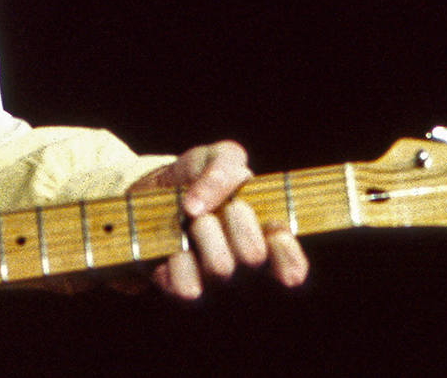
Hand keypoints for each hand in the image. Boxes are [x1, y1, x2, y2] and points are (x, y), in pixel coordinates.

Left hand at [128, 141, 308, 298]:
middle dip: (234, 217)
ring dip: (203, 229)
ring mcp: (215, 286)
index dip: (286, 250)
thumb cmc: (199, 176)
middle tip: (224, 206)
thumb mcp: (219, 156)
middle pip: (253, 255)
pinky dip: (177, 254)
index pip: (293, 270)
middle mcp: (246, 272)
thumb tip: (197, 205)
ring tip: (193, 220)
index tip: (273, 227)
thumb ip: (224, 168)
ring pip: (220, 267)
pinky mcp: (181, 291)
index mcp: (268, 243)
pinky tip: (175, 242)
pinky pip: (187, 286)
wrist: (153, 191)